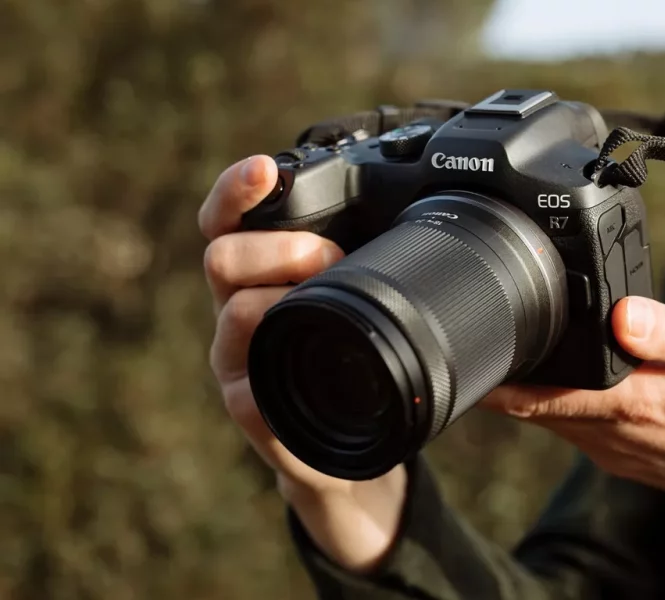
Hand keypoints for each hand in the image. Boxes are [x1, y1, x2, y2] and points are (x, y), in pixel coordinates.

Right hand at [199, 155, 407, 572]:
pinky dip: (284, 376)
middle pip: (222, 257)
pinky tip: (311, 372)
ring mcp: (239, 362)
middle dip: (281, 248)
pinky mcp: (254, 412)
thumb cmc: (359, 361)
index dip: (237, 189)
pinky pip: (251, 394)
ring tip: (334, 312)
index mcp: (263, 275)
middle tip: (329, 255)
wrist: (354, 451)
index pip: (226, 220)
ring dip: (286, 302)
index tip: (265, 168)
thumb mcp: (366, 300)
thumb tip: (426, 205)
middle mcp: (239, 310)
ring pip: (235, 315)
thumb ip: (370, 257)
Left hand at [483, 296, 664, 541]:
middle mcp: (615, 436)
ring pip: (552, 417)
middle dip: (507, 372)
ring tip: (520, 344)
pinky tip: (572, 376)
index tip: (469, 342)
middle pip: (533, 405)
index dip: (497, 371)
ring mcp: (619, 453)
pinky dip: (561, 402)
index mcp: (633, 404)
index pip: (538, 394)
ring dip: (531, 386)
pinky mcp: (629, 459)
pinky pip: (576, 427)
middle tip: (486, 328)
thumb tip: (619, 313)